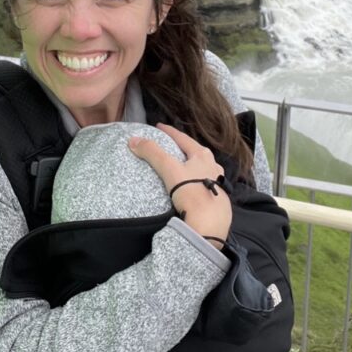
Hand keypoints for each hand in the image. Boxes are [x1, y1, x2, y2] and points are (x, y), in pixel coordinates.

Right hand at [128, 123, 231, 248]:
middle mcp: (213, 166)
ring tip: (181, 167)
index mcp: (203, 156)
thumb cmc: (191, 192)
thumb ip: (152, 153)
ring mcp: (218, 183)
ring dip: (192, 165)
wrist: (209, 225)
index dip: (170, 132)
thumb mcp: (169, 169)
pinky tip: (191, 188)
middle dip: (183, 148)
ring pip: (202, 169)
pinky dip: (196, 182)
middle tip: (170, 146)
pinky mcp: (218, 199)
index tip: (159, 126)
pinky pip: (205, 185)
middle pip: (195, 153)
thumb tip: (133, 140)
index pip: (183, 138)